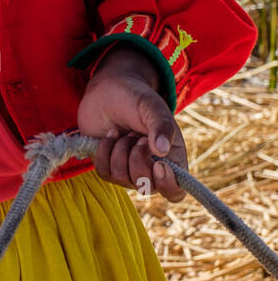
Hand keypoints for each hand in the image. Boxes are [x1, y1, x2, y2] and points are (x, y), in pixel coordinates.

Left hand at [76, 45, 187, 202]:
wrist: (108, 89)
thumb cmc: (136, 97)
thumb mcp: (152, 106)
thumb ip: (161, 125)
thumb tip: (161, 152)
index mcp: (171, 158)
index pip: (175, 191)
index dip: (167, 184)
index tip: (158, 164)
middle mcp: (151, 170)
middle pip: (146, 187)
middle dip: (138, 158)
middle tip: (136, 135)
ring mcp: (128, 170)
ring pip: (122, 178)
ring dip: (120, 151)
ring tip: (123, 132)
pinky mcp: (107, 166)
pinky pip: (104, 172)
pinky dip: (105, 151)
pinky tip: (110, 134)